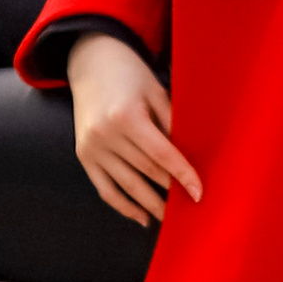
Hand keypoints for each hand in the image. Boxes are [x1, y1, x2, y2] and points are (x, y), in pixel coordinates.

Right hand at [65, 32, 201, 226]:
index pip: (161, 154)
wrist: (90, 62)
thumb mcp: (155, 92)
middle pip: (146, 172)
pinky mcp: (84, 156)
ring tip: (173, 219)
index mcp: (126, 116)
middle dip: (170, 192)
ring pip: (127, 186)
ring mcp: (91, 148)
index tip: (199, 194)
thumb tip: (191, 157)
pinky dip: (124, 206)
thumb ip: (171, 122)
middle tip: (191, 208)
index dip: (182, 175)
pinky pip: (105, 189)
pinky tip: (144, 218)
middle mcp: (105, 134)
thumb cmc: (130, 74)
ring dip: (151, 205)